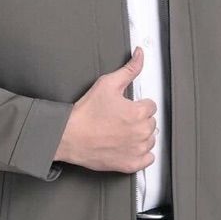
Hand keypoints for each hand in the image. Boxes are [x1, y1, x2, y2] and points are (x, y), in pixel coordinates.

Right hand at [54, 46, 156, 172]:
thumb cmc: (86, 113)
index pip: (150, 106)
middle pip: (151, 122)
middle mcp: (141, 132)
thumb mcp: (107, 84)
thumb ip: (129, 69)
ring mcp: (137, 150)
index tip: (124, 108)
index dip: (136, 105)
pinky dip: (140, 154)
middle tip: (119, 119)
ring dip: (140, 136)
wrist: (69, 137)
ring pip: (150, 139)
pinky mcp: (131, 164)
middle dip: (138, 120)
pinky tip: (127, 146)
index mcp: (138, 113)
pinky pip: (148, 159)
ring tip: (121, 132)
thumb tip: (140, 54)